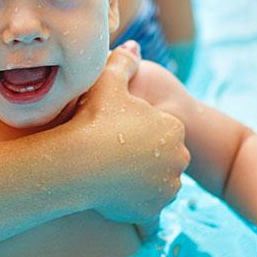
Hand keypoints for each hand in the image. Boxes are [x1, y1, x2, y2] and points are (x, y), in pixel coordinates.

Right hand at [74, 41, 189, 224]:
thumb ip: (124, 61)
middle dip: (145, 156)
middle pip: (162, 157)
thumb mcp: (108, 82)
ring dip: (142, 181)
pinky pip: (146, 208)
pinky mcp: (153, 212)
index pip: (161, 129)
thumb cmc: (93, 119)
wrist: (78, 164)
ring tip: (113, 174)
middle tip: (115, 153)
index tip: (118, 130)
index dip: (139, 129)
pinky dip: (135, 204)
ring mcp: (167, 189)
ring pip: (157, 183)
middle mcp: (178, 159)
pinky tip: (114, 194)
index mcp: (174, 128)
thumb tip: (133, 44)